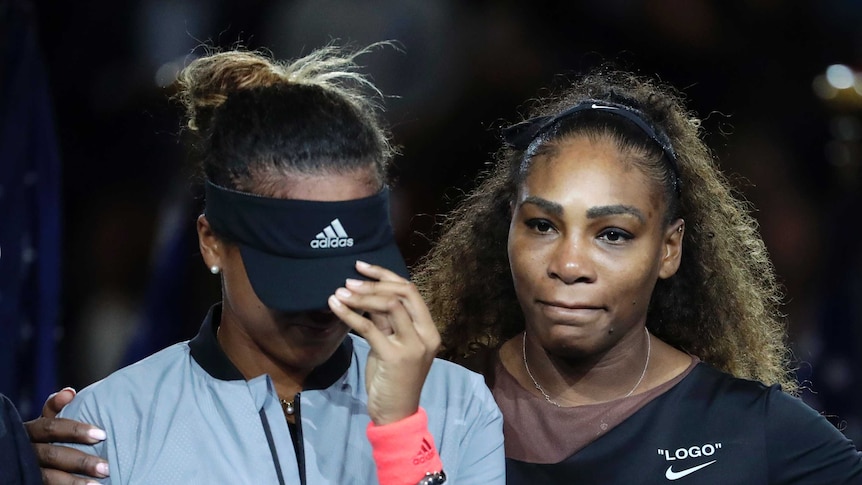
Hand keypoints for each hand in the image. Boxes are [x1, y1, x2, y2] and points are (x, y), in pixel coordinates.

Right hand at [24, 388, 109, 483]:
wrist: (28, 460)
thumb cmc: (46, 436)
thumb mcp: (47, 421)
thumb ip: (56, 407)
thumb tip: (69, 392)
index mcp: (32, 430)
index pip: (51, 428)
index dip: (75, 430)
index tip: (101, 435)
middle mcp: (28, 450)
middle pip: (53, 455)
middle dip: (81, 462)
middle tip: (106, 467)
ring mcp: (29, 469)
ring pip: (49, 477)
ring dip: (74, 482)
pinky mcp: (30, 481)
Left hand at [328, 260, 440, 424]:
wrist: (396, 414)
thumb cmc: (393, 379)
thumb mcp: (391, 345)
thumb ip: (386, 322)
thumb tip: (367, 295)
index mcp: (429, 329)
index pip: (410, 290)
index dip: (386, 275)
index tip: (362, 267)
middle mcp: (425, 334)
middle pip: (403, 293)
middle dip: (375, 282)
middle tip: (349, 280)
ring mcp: (412, 346)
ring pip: (390, 305)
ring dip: (362, 296)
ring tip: (340, 292)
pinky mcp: (394, 357)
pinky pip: (369, 328)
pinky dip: (350, 314)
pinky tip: (335, 307)